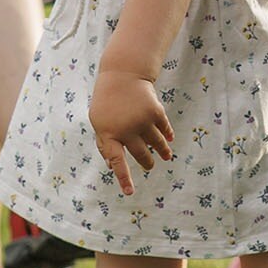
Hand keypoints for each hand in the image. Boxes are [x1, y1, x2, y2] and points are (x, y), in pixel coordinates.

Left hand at [89, 70, 173, 196]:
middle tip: (149, 165)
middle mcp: (126, 130)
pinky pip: (165, 131)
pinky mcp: (156, 112)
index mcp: (108, 134)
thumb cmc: (107, 102)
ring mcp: (142, 121)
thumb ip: (104, 144)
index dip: (124, 178)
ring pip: (157, 145)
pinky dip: (168, 136)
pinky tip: (169, 140)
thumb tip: (112, 166)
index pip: (117, 161)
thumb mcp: (98, 122)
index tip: (130, 192)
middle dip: (147, 162)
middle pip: (142, 155)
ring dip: (162, 152)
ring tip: (166, 156)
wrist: (122, 74)